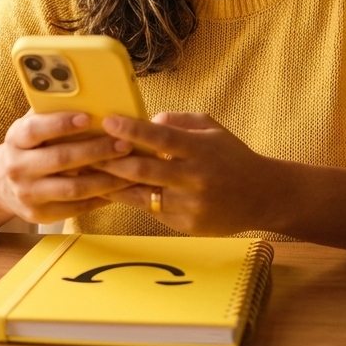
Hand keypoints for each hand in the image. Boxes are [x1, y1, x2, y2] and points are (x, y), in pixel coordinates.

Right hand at [0, 110, 135, 224]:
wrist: (2, 184)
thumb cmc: (31, 147)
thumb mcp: (32, 127)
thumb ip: (52, 112)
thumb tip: (89, 94)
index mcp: (16, 139)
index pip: (35, 129)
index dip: (61, 123)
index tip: (88, 117)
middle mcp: (17, 167)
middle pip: (60, 159)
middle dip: (96, 151)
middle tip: (124, 144)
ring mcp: (27, 194)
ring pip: (72, 188)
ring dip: (104, 178)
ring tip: (128, 167)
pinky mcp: (39, 214)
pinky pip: (75, 208)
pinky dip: (99, 197)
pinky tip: (118, 187)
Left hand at [94, 112, 278, 235]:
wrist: (263, 196)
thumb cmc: (231, 157)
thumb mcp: (212, 129)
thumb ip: (179, 121)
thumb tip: (147, 120)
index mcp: (200, 150)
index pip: (161, 137)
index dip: (132, 129)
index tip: (107, 120)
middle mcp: (195, 178)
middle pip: (143, 169)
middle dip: (110, 160)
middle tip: (83, 150)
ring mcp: (190, 205)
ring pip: (140, 194)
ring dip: (111, 184)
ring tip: (85, 174)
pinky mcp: (187, 225)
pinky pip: (152, 211)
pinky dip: (130, 200)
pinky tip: (110, 192)